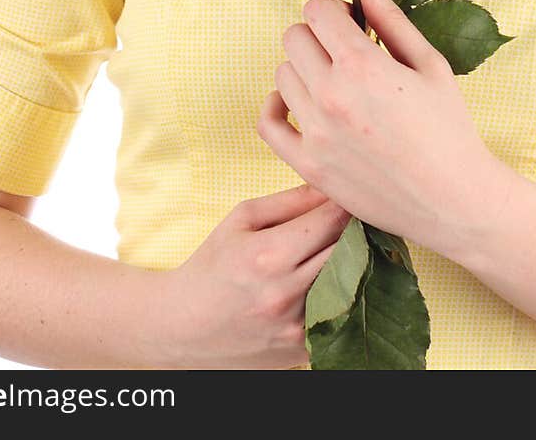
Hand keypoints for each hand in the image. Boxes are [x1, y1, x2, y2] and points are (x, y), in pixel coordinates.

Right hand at [165, 183, 351, 368]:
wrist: (182, 327)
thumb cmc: (211, 266)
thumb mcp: (240, 220)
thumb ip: (289, 201)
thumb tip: (329, 185)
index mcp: (269, 254)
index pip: (331, 220)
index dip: (345, 205)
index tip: (349, 196)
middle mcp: (285, 293)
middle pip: (347, 251)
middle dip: (353, 232)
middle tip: (354, 220)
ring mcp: (296, 326)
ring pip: (349, 284)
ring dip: (351, 264)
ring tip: (340, 251)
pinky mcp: (301, 350)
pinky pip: (338, 316)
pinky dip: (340, 298)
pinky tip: (330, 285)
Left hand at [257, 0, 498, 259]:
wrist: (455, 201)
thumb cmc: (450, 128)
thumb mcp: (429, 63)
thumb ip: (390, 16)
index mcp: (362, 65)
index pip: (316, 10)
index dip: (334, 10)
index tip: (352, 24)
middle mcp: (331, 96)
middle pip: (294, 37)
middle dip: (318, 36)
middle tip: (346, 53)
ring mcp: (315, 133)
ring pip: (282, 75)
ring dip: (304, 70)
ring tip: (336, 84)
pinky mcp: (308, 165)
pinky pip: (267, 123)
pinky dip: (277, 106)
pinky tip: (300, 102)